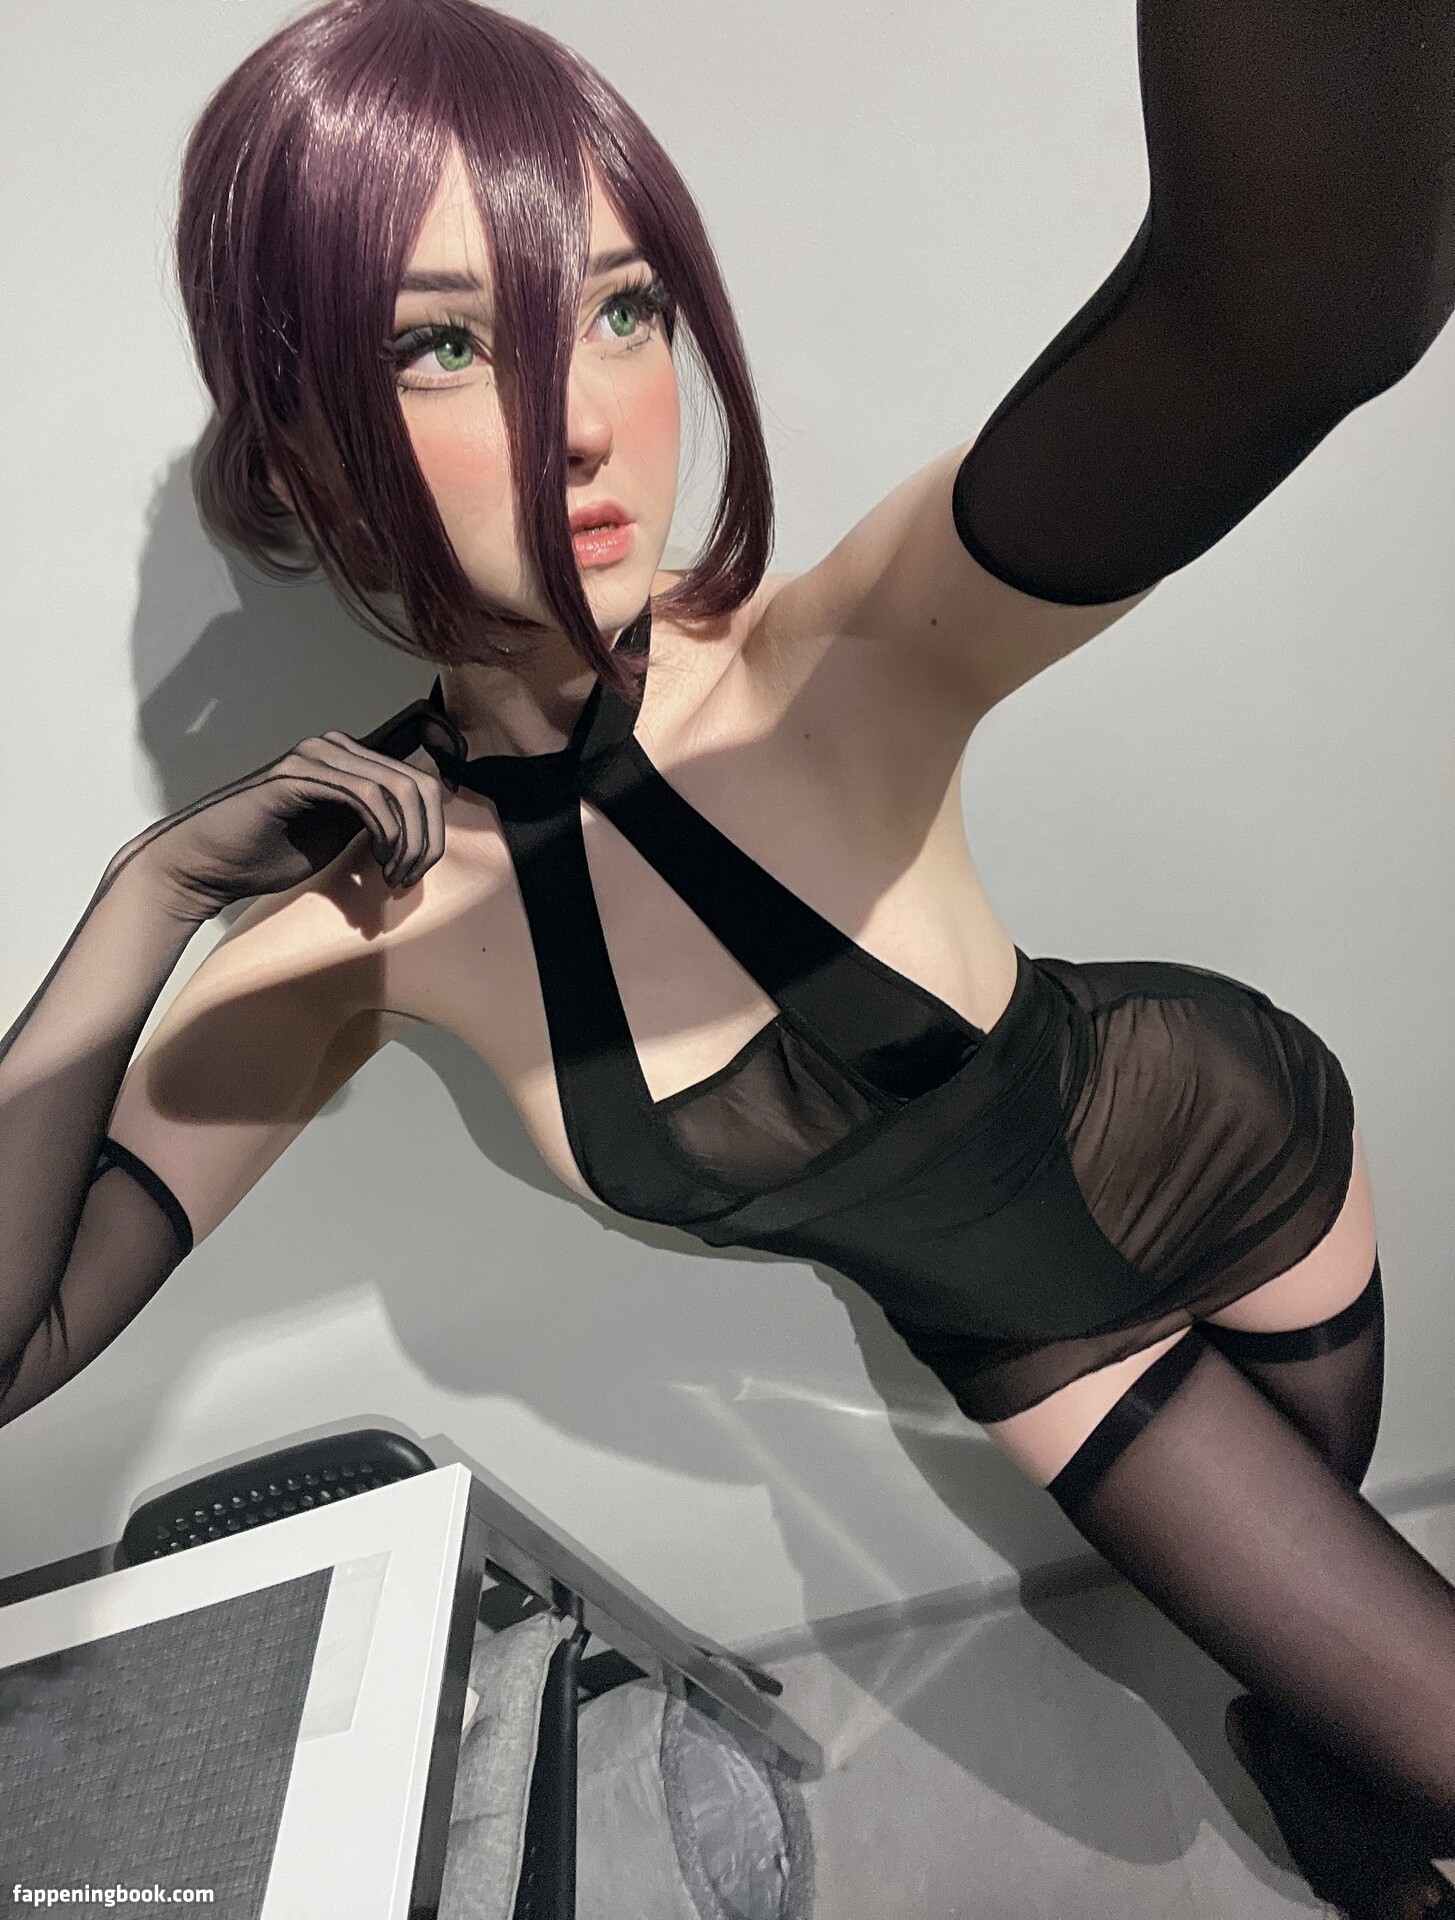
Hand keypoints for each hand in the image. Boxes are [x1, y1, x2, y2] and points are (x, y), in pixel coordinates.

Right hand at [110, 697, 467, 921]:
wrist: (208, 864)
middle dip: (430, 839)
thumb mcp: (341, 840)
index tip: (435, 851)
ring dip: (410, 842)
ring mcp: (316, 758)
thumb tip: (426, 838)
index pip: (419, 761)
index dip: (443, 792)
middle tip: (408, 880)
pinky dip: (387, 834)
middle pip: (421, 782)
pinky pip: (368, 797)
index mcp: (351, 761)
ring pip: (401, 788)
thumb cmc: (269, 855)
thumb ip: (378, 828)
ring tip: (394, 878)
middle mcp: (337, 748)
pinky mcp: (298, 777)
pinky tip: (378, 865)